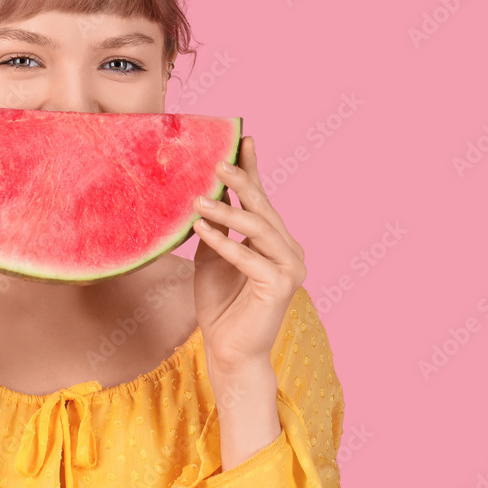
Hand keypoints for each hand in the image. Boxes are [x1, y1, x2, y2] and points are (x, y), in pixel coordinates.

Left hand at [191, 136, 306, 373]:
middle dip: (241, 181)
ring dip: (226, 211)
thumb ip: (218, 226)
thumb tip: (207, 191)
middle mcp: (290, 250)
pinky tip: (200, 228)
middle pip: (262, 208)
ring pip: (257, 229)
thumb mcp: (213, 255)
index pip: (262, 199)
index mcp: (276, 241)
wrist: (227, 349)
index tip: (243, 138)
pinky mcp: (280, 286)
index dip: (253, 169)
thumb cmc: (220, 303)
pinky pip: (248, 257)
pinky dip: (223, 242)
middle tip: (217, 162)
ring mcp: (290, 268)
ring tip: (197, 200)